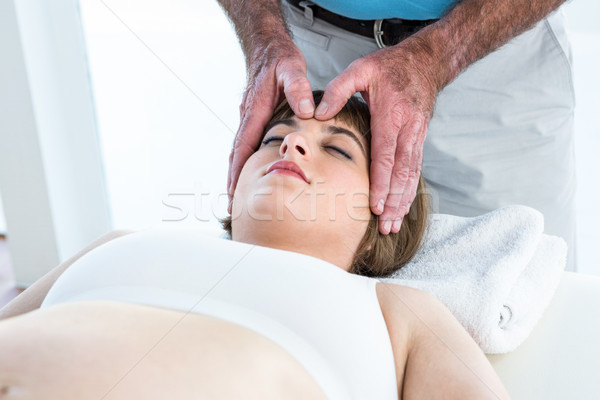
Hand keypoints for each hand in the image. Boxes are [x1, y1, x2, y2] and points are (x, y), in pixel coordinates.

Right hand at [227, 43, 313, 211]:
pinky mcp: (253, 117)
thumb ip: (298, 88)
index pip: (243, 147)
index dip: (238, 172)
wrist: (267, 46)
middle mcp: (248, 116)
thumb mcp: (292, 68)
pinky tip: (251, 173)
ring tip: (238, 197)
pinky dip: (245, 161)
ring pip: (240, 151)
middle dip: (233, 181)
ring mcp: (248, 118)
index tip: (234, 193)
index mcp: (255, 110)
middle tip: (232, 206)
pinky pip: (246, 143)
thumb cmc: (278, 58)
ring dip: (237, 174)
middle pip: (236, 155)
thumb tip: (306, 111)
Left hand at [314, 38, 440, 233]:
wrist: (425, 62)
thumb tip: (318, 113)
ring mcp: (416, 137)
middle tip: (385, 226)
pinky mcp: (419, 140)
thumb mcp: (360, 69)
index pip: (386, 156)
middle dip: (393, 202)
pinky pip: (415, 170)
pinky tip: (402, 207)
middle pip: (401, 173)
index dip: (381, 183)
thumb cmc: (390, 67)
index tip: (374, 205)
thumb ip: (338, 90)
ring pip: (411, 175)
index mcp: (391, 116)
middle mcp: (408, 130)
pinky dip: (409, 191)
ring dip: (403, 202)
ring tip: (394, 225)